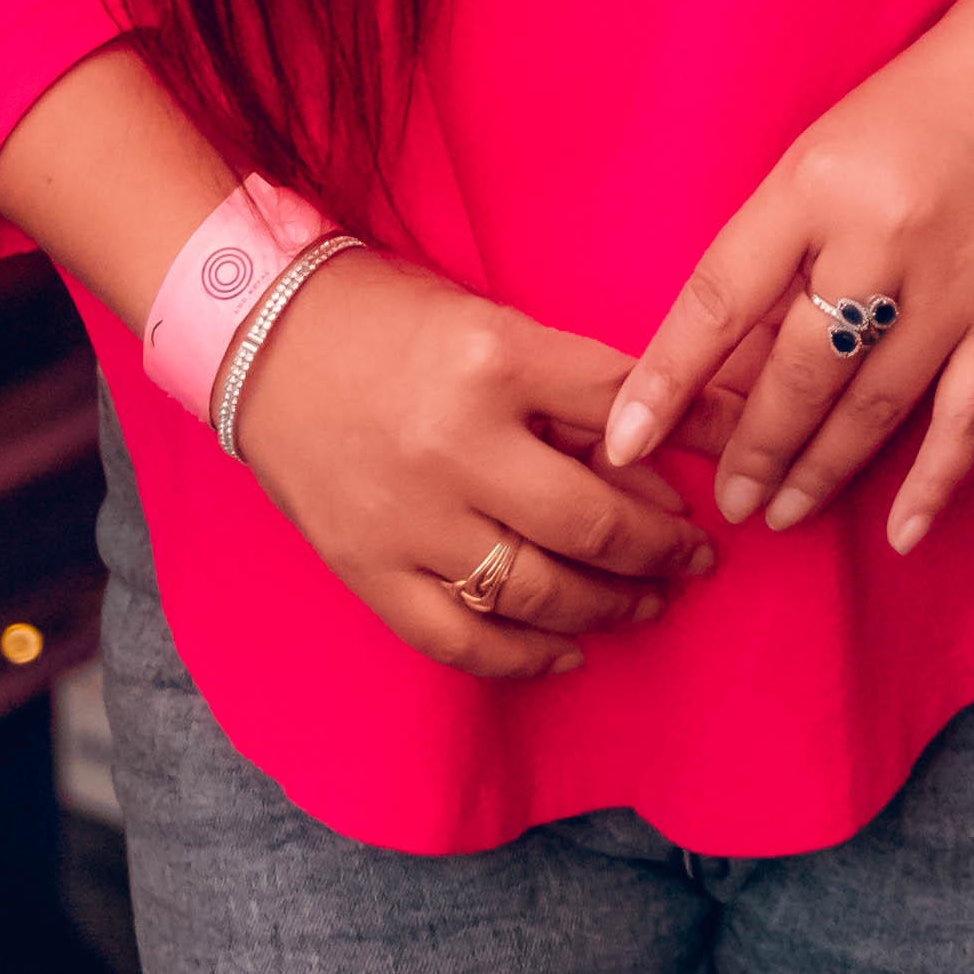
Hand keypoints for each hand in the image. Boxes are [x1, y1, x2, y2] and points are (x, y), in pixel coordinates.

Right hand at [229, 248, 719, 685]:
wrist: (258, 336)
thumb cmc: (386, 317)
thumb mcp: (489, 321)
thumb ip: (567, 386)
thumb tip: (660, 450)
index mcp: (494, 357)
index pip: (621, 411)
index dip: (685, 449)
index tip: (715, 478)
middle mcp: (455, 442)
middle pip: (591, 519)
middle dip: (660, 548)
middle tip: (694, 556)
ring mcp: (408, 515)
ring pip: (537, 589)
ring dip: (608, 605)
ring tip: (646, 603)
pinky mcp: (366, 567)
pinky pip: (460, 638)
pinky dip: (522, 656)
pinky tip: (566, 652)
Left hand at [599, 0, 973, 560]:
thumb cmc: (912, 108)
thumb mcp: (817, 156)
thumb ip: (774, 253)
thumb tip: (722, 367)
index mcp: (812, 186)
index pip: (718, 300)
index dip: (666, 380)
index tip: (625, 442)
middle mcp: (879, 239)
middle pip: (797, 372)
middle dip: (752, 448)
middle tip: (726, 499)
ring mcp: (954, 285)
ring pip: (872, 408)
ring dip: (820, 472)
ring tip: (781, 511)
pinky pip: (969, 419)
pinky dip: (935, 483)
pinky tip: (901, 532)